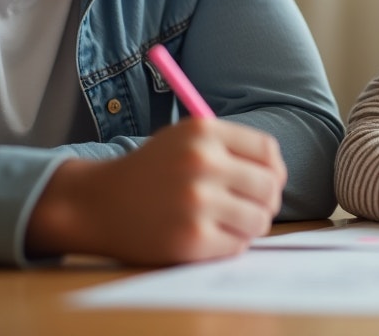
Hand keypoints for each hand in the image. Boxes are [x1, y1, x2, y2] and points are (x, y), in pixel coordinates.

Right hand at [26, 118, 286, 264]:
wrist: (99, 203)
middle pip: (270, 186)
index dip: (273, 170)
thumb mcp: (185, 139)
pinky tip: (207, 236)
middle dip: (265, 201)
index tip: (265, 182)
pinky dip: (229, 245)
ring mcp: (197, 202)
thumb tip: (278, 176)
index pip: (268, 151)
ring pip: (259, 220)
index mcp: (203, 132)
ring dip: (248, 226)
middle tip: (247, 208)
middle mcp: (202, 163)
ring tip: (225, 222)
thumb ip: (232, 149)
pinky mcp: (192, 239)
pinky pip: (238, 246)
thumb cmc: (150, 171)